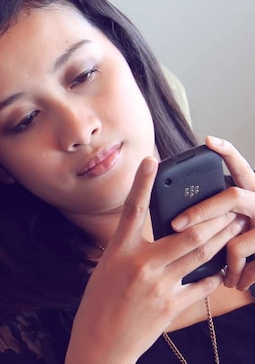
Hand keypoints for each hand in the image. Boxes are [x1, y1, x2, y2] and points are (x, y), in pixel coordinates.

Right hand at [66, 157, 243, 362]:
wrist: (100, 344)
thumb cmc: (98, 306)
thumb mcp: (106, 271)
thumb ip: (129, 252)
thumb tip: (153, 237)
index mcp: (118, 252)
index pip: (132, 210)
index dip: (142, 183)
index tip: (152, 159)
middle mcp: (140, 265)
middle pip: (186, 234)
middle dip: (213, 218)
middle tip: (231, 205)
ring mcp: (158, 285)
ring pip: (199, 256)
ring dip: (222, 239)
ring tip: (236, 227)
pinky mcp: (172, 305)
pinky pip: (200, 284)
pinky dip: (213, 275)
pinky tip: (222, 269)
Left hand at [172, 136, 254, 290]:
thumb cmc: (254, 242)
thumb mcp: (242, 221)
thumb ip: (220, 213)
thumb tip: (178, 216)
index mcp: (254, 193)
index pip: (242, 167)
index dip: (229, 152)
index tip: (209, 140)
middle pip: (232, 197)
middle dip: (201, 212)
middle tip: (176, 224)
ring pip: (236, 236)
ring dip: (219, 252)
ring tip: (203, 262)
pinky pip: (247, 258)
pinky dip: (239, 273)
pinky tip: (234, 282)